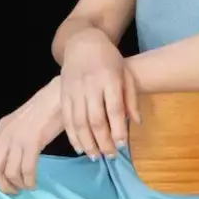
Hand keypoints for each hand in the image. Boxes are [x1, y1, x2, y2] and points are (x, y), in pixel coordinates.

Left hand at [0, 76, 62, 193]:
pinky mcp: (32, 142)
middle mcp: (4, 135)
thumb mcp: (20, 121)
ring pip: (9, 173)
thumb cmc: (45, 108)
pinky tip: (34, 183)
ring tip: (26, 187)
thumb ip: (13, 136)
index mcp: (0, 128)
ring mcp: (17, 139)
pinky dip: (29, 181)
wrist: (59, 96)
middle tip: (14, 190)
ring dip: (17, 185)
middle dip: (2, 185)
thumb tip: (12, 156)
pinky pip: (26, 170)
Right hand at [60, 28, 140, 159]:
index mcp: (109, 79)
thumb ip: (131, 97)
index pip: (114, 109)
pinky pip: (66, 119)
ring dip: (87, 143)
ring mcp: (74, 90)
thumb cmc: (108, 58)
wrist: (82, 42)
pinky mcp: (63, 94)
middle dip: (103, 142)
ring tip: (96, 157)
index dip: (118, 130)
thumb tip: (136, 122)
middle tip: (110, 156)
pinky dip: (72, 136)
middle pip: (96, 120)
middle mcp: (90, 85)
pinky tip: (80, 148)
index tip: (122, 146)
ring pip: (79, 122)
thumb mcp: (125, 72)